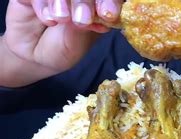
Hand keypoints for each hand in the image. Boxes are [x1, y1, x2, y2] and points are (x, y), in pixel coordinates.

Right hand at [0, 0, 122, 86]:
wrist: (32, 55)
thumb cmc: (62, 49)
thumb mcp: (78, 43)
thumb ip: (86, 27)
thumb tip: (95, 14)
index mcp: (98, 5)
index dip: (111, 2)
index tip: (108, 15)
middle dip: (86, 2)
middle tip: (83, 20)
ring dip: (64, 1)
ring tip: (62, 19)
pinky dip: (43, 4)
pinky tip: (48, 19)